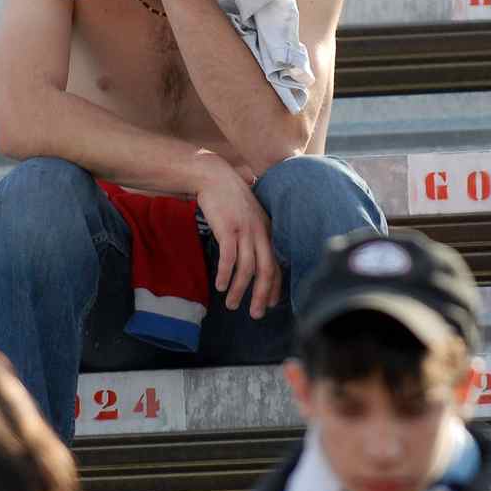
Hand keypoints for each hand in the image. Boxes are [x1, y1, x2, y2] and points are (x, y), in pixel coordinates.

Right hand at [193, 151, 281, 317]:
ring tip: (232, 305)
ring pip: (247, 268)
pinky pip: (229, 258)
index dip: (274, 287)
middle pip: (266, 271)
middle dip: (261, 296)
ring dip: (240, 290)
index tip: (269, 304)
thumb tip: (254, 255)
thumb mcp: (249, 214)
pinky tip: (221, 286)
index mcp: (267, 230)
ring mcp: (245, 230)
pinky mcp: (228, 229)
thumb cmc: (228, 196)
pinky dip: (226, 275)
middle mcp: (260, 232)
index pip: (276, 264)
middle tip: (256, 314)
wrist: (213, 176)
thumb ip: (255, 232)